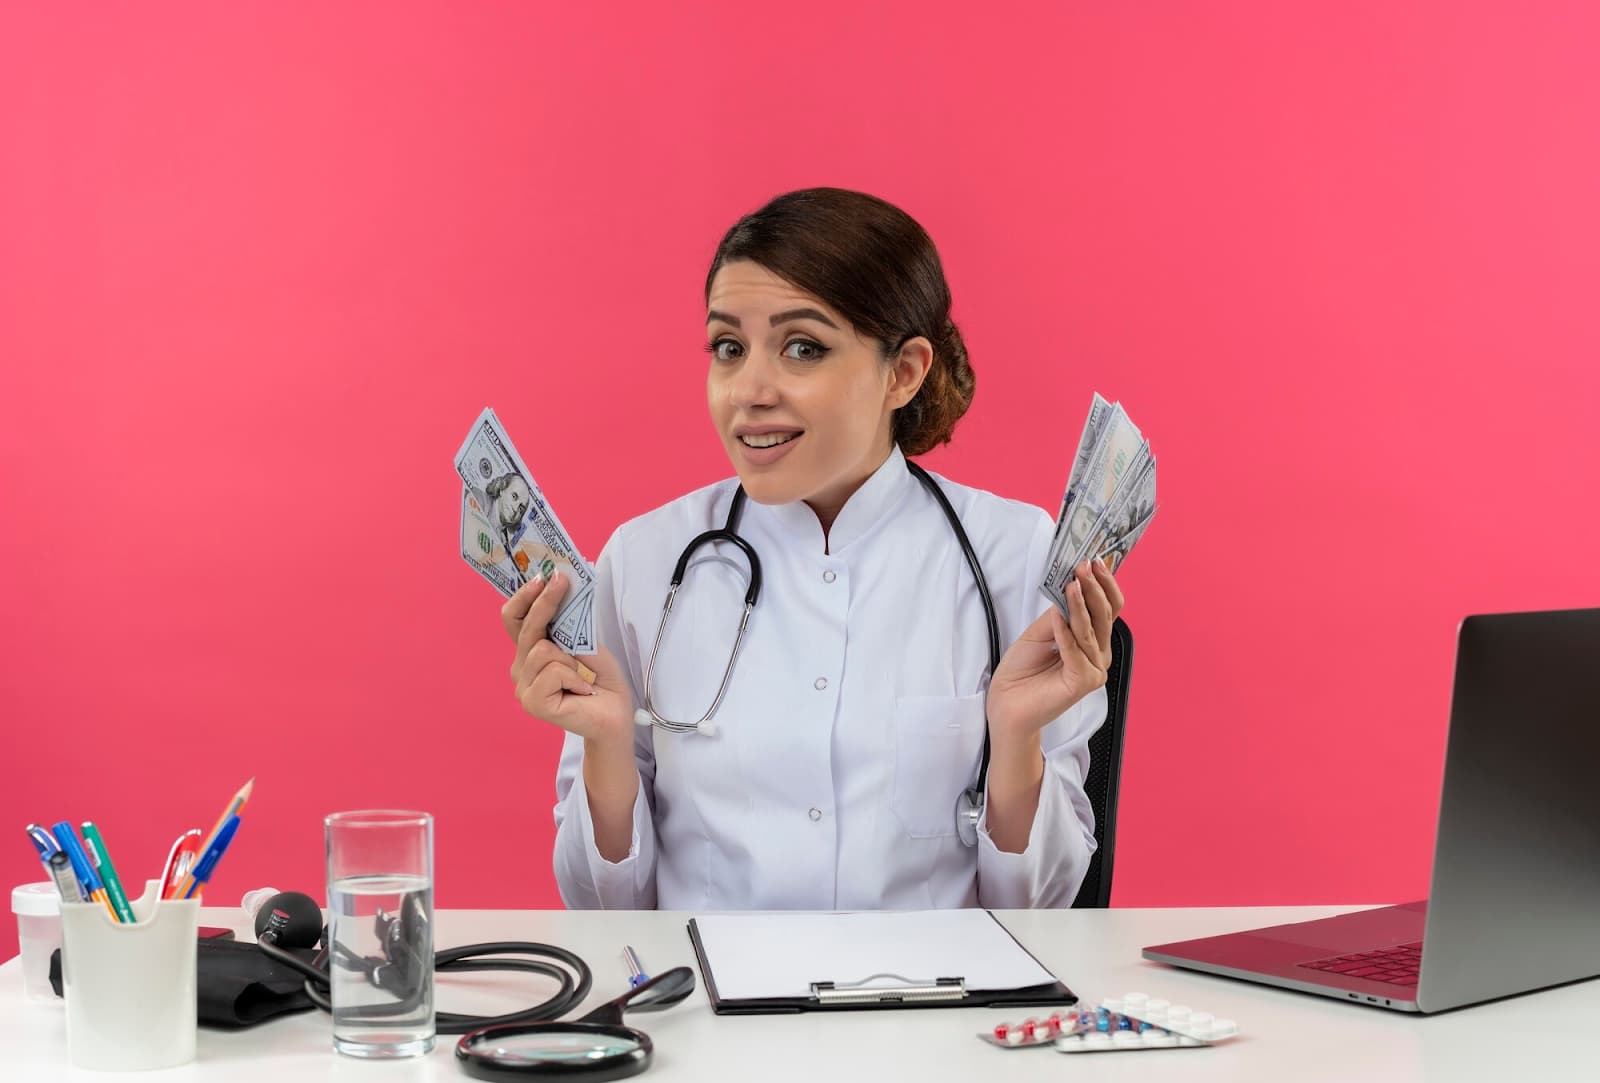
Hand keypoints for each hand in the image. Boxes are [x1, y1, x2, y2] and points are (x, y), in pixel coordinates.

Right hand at [501, 573, 633, 747]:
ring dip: (571, 660)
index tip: (542, 576)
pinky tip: (582, 691)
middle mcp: (521, 668)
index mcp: (531, 651)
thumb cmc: (601, 681)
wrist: (615, 715)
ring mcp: (524, 687)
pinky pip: (552, 671)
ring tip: (582, 677)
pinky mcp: (533, 702)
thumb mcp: (585, 643)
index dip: (524, 596)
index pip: (514, 619)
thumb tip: (558, 588)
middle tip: (561, 580)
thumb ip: (567, 625)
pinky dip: (574, 677)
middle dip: (546, 602)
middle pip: (526, 628)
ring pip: (542, 650)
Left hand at [987, 559, 1124, 738]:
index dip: (1104, 584)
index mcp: (1093, 642)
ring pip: (1091, 630)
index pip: (1108, 609)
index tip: (1094, 560)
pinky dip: (1065, 632)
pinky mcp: (1083, 682)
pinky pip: (1075, 651)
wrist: (1006, 703)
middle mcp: (1098, 655)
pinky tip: (1057, 615)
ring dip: (1080, 604)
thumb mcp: (1040, 632)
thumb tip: (1072, 585)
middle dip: (1095, 587)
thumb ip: (1059, 613)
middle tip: (1085, 566)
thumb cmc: (1022, 671)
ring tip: (1072, 583)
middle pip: (1105, 616)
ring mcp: (1094, 670)